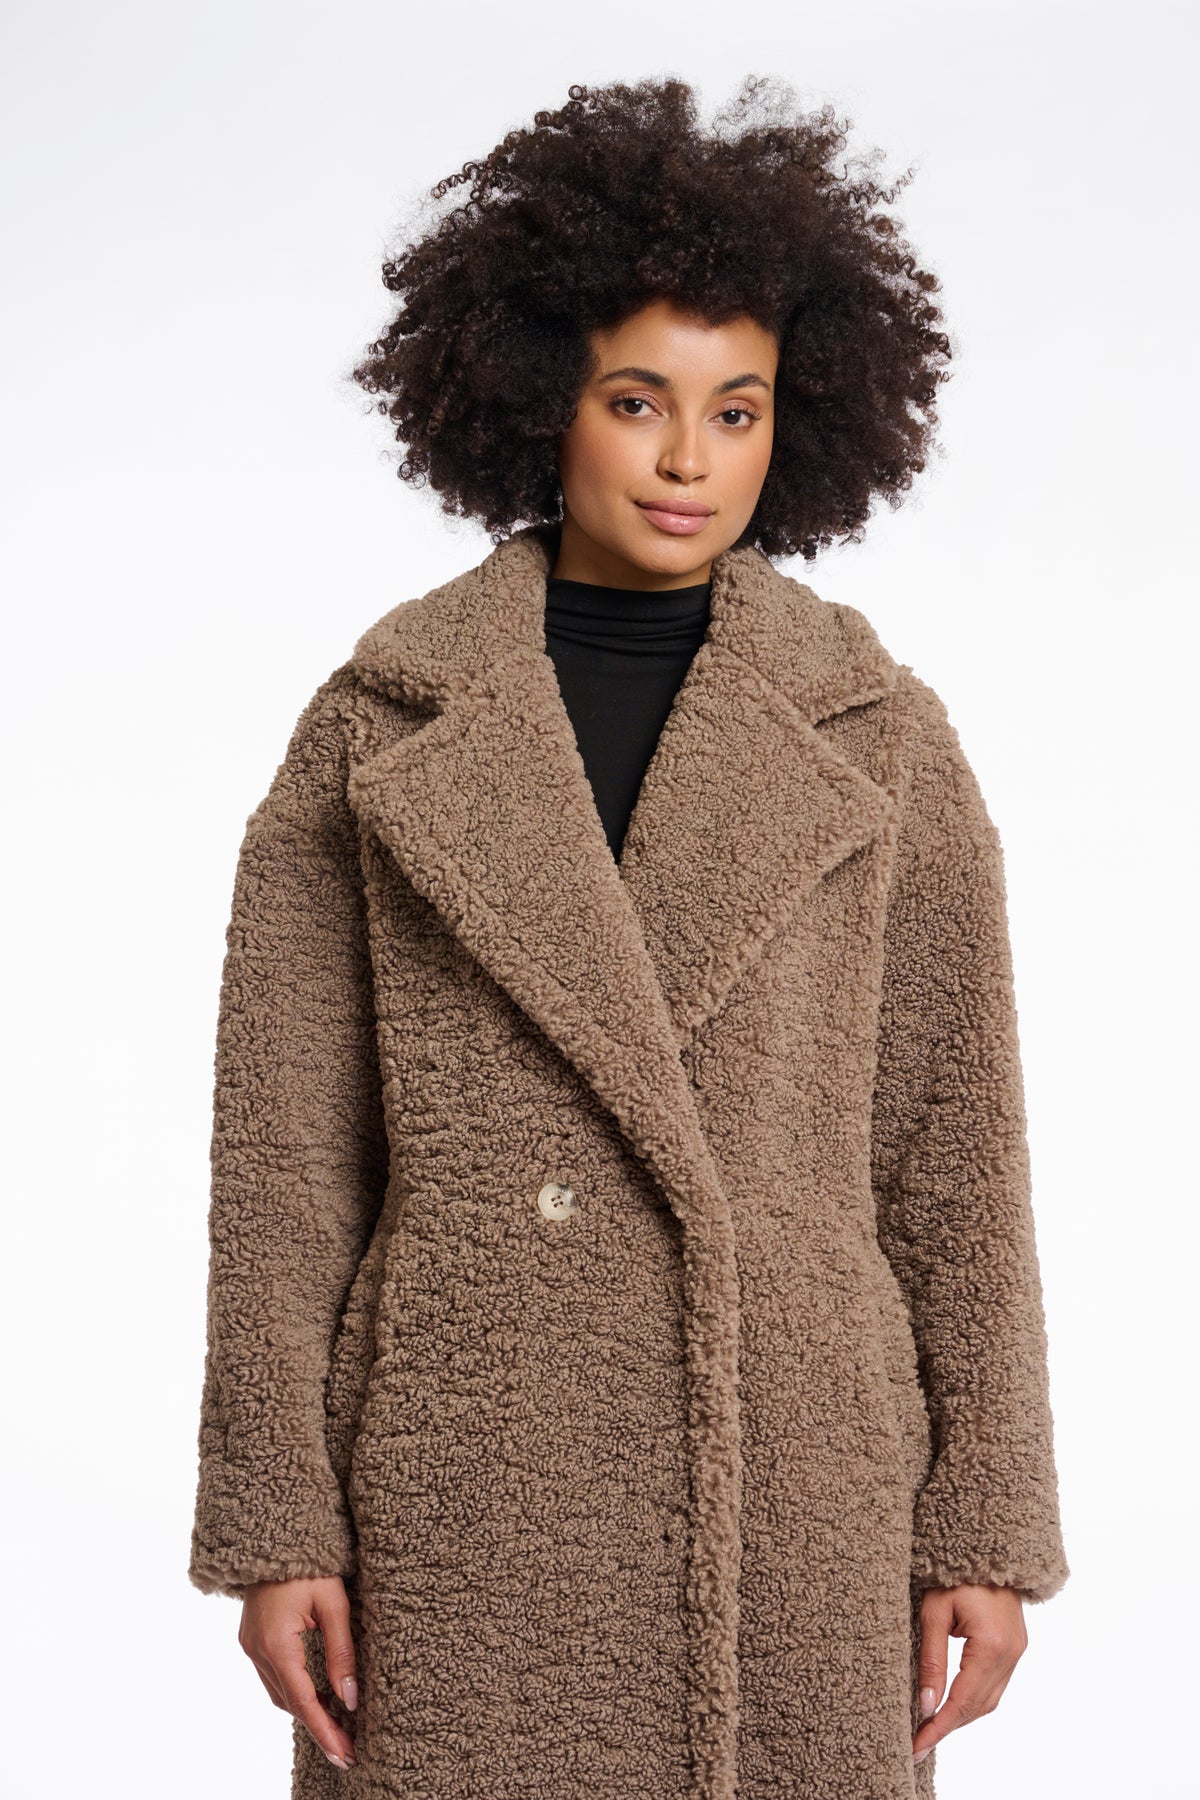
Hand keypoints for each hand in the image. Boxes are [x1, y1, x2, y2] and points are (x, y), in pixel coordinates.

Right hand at [238, 1576, 359, 1768]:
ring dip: (306, 1710)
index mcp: (276, 1643)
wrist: (275, 1536)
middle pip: (289, 1702)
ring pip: (279, 1692)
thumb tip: (350, 1698)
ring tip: (337, 1725)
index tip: (344, 1755)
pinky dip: (295, 1691)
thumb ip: (341, 1651)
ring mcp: (251, 1646)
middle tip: (348, 1747)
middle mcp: (257, 1650)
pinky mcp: (253, 1639)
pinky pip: (274, 1676)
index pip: (303, 1701)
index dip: (324, 1731)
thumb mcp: (333, 1603)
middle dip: (318, 1726)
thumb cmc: (309, 1563)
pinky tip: (315, 1696)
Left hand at [912, 1583, 1027, 1766]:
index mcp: (991, 1645)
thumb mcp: (934, 1612)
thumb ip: (931, 1660)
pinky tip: (951, 1706)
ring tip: (930, 1731)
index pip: (961, 1702)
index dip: (938, 1729)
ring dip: (960, 1718)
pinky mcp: (1015, 1647)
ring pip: (989, 1701)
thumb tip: (927, 1706)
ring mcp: (1016, 1652)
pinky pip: (995, 1686)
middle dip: (947, 1728)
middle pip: (977, 1707)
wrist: (987, 1545)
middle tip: (917, 1746)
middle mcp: (1010, 1654)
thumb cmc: (954, 1572)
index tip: (916, 1749)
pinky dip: (972, 1701)